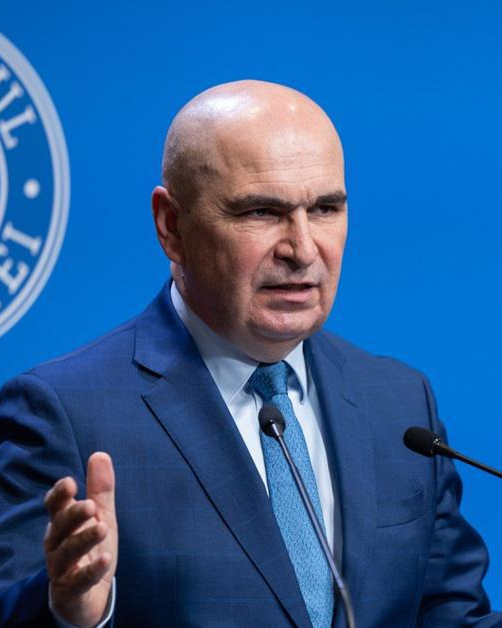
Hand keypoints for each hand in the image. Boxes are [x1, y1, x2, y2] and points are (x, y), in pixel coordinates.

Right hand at [44, 453, 117, 626]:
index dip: (59, 495)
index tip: (70, 483)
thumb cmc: (90, 548)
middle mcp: (57, 544)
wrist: (87, 595)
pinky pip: (79, 580)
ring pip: (66, 553)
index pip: (54, 506)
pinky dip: (91, 570)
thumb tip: (99, 454)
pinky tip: (105, 558)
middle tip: (90, 505)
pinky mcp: (71, 590)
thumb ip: (100, 489)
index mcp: (62, 523)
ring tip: (102, 528)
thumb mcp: (100, 516)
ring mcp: (61, 568)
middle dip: (73, 515)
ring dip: (83, 539)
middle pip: (59, 527)